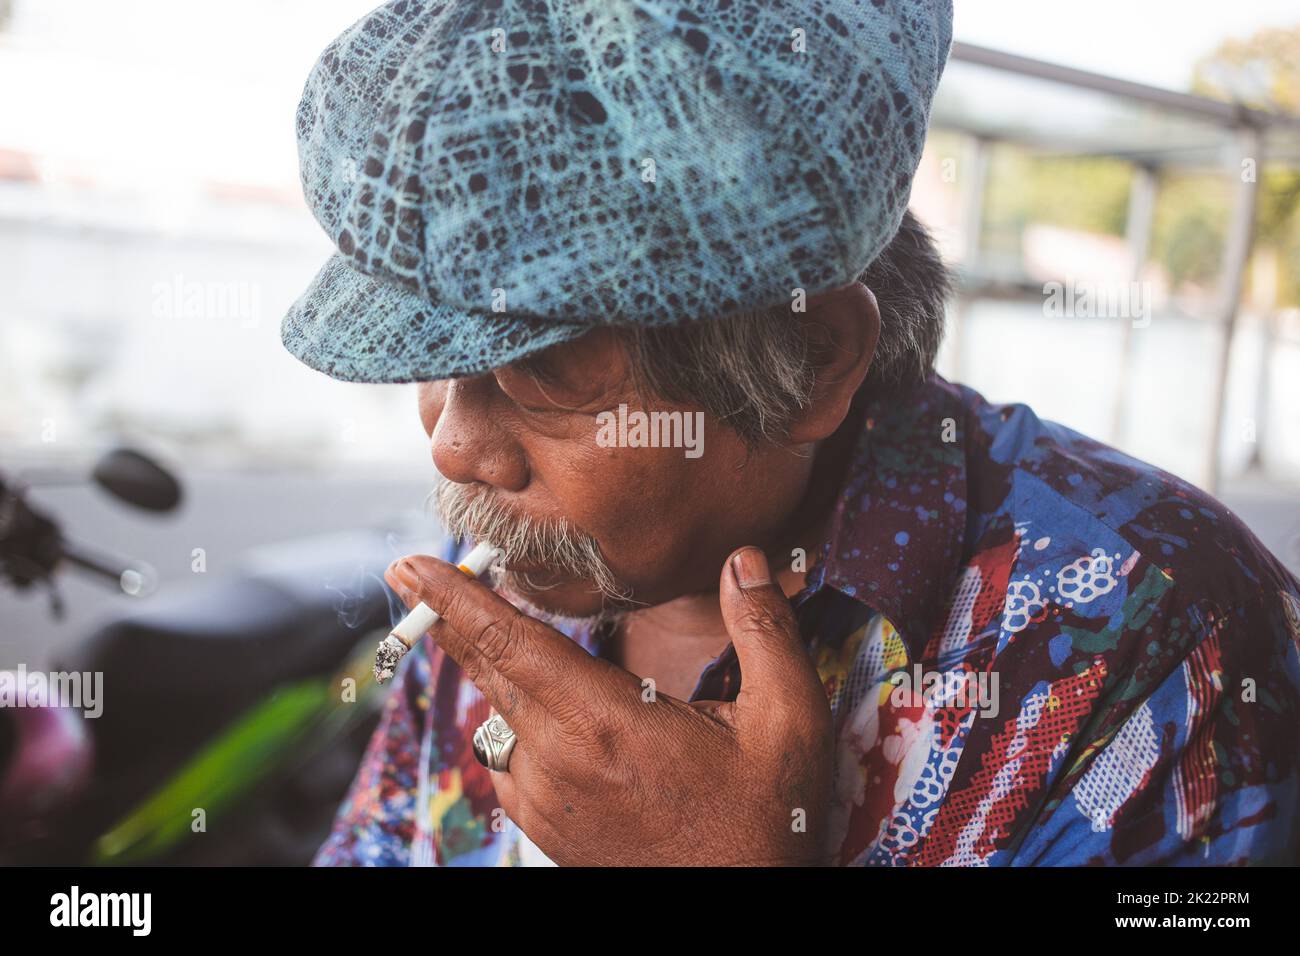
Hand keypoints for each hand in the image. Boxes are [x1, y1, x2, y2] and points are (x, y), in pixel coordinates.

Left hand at [384, 545, 834, 865]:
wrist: (741, 910)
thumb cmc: (764, 825)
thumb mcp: (788, 724)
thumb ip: (764, 632)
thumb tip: (742, 557)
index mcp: (606, 723)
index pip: (512, 644)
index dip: (458, 599)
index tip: (411, 567)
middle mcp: (560, 760)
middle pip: (487, 671)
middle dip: (447, 616)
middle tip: (408, 575)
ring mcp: (545, 800)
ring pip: (498, 716)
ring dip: (489, 669)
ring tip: (482, 630)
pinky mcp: (546, 828)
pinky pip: (510, 760)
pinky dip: (512, 722)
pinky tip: (540, 710)